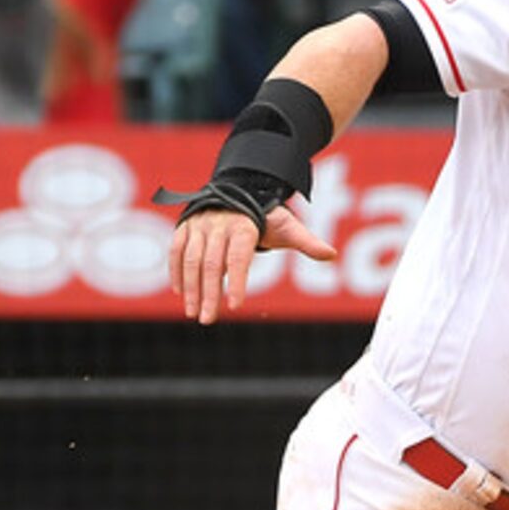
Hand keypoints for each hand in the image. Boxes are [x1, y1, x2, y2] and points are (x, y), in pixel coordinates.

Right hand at [169, 203, 335, 324]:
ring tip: (195, 314)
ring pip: (191, 259)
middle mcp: (219, 224)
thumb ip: (306, 242)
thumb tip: (331, 254)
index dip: (236, 281)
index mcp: (245, 225)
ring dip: (192, 288)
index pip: (239, 256)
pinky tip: (182, 295)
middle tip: (209, 320)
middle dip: (209, 294)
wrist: (239, 189)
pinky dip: (177, 272)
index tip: (235, 306)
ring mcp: (200, 225)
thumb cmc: (265, 216)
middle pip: (212, 263)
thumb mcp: (286, 226)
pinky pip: (176, 251)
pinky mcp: (185, 227)